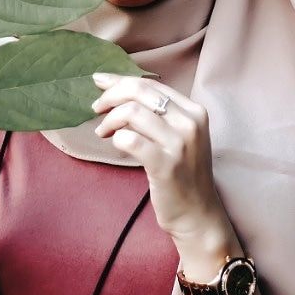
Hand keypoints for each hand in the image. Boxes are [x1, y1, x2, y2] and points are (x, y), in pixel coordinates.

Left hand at [91, 73, 228, 247]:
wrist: (198, 213)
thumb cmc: (182, 173)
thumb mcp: (179, 136)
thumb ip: (157, 113)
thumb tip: (117, 88)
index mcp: (194, 110)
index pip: (150, 84)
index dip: (120, 81)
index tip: (100, 83)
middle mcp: (190, 122)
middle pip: (140, 91)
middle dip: (110, 95)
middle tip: (96, 108)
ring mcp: (179, 143)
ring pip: (132, 112)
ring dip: (109, 118)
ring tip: (103, 131)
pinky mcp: (166, 164)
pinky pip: (130, 139)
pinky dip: (116, 137)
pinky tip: (113, 143)